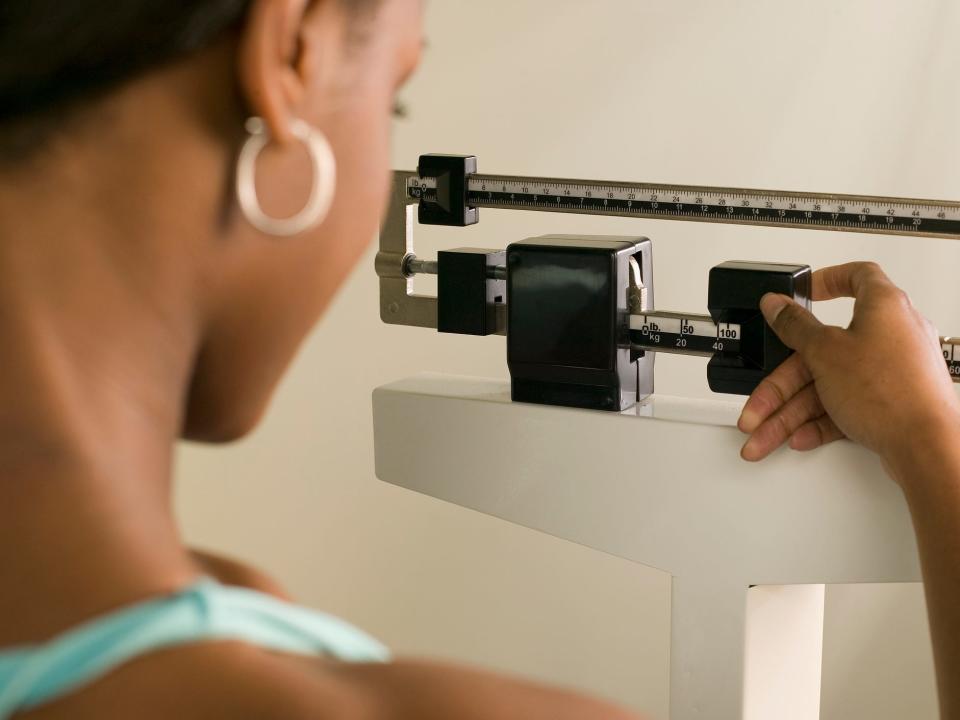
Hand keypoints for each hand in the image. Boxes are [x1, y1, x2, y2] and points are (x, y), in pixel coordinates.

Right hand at [737, 262, 959, 472]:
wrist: (926, 447)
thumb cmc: (891, 393)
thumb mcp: (825, 352)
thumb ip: (795, 326)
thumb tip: (777, 304)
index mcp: (884, 307)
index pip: (857, 276)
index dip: (827, 280)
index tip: (804, 291)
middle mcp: (893, 334)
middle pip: (824, 349)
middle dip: (783, 381)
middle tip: (762, 395)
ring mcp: (894, 370)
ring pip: (830, 384)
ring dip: (792, 410)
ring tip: (766, 430)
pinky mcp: (893, 401)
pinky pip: (847, 403)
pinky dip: (821, 418)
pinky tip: (800, 434)